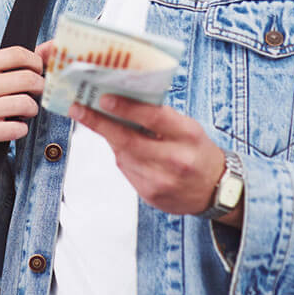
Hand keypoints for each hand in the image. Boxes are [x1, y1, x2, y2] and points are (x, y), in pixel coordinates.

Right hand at [0, 42, 51, 185]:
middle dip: (40, 87)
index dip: (36, 62)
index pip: (17, 54)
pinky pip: (17, 128)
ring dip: (32, 109)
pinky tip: (14, 127)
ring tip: (25, 111)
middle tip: (37, 93)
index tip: (38, 71)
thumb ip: (15, 64)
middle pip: (27, 78)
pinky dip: (21, 129)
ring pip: (25, 103)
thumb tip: (50, 49)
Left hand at [71, 94, 233, 222]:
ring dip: (109, 138)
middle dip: (99, 123)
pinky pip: (126, 170)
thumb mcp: (188, 128)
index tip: (103, 98)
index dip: (126, 108)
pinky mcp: (151, 196)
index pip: (153, 118)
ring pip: (123, 156)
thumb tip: (123, 101)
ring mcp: (161, 182)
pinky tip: (122, 147)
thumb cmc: (199, 151)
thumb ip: (160, 117)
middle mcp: (175, 161)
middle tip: (78, 109)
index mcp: (188, 136)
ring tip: (97, 122)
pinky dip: (121, 156)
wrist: (215, 190)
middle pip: (129, 141)